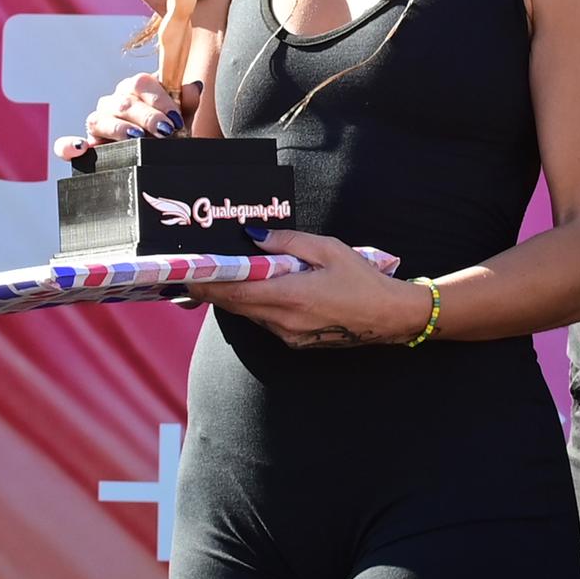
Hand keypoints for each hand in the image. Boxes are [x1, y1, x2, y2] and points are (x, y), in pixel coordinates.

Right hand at [56, 72, 194, 160]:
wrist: (162, 156)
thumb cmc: (170, 132)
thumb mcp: (182, 119)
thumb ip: (188, 102)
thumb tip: (193, 87)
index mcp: (135, 88)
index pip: (142, 83)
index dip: (159, 99)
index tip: (175, 119)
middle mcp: (114, 102)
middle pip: (124, 102)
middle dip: (147, 117)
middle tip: (165, 132)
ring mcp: (98, 122)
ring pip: (100, 120)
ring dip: (119, 129)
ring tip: (137, 138)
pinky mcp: (86, 145)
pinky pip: (66, 145)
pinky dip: (68, 146)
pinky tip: (80, 149)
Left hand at [192, 229, 424, 347]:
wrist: (389, 317)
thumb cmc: (362, 280)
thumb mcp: (328, 249)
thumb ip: (288, 242)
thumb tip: (254, 236)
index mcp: (291, 296)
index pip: (237, 294)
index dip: (209, 286)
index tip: (189, 276)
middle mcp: (285, 321)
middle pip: (237, 306)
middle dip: (217, 290)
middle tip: (199, 272)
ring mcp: (289, 335)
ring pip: (251, 314)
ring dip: (238, 297)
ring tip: (230, 275)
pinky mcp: (296, 341)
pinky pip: (266, 322)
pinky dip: (257, 306)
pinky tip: (262, 289)